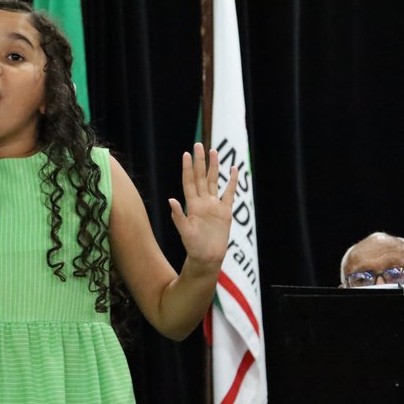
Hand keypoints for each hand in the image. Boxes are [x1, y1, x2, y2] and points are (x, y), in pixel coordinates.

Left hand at [168, 143, 237, 263]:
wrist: (207, 258)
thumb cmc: (193, 247)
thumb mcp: (185, 232)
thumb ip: (178, 216)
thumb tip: (171, 200)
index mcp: (192, 205)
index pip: (189, 182)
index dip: (187, 168)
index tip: (186, 154)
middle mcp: (202, 202)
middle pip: (200, 177)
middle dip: (200, 161)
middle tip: (199, 145)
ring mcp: (214, 206)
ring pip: (214, 181)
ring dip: (214, 167)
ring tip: (214, 151)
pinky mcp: (225, 212)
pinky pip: (229, 193)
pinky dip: (232, 182)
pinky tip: (233, 169)